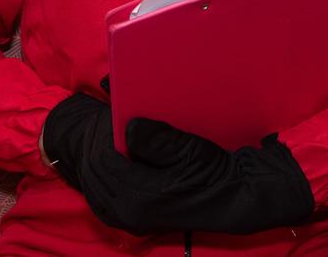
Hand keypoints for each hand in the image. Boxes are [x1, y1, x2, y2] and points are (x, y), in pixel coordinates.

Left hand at [42, 95, 313, 235]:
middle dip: (95, 141)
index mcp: (136, 198)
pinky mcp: (135, 215)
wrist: (234, 195)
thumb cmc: (212, 172)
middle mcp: (127, 213)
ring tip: (106, 132)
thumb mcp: (187, 151)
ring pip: (95, 185)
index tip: (111, 110)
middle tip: (106, 115)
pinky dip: (102, 173)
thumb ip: (156, 140)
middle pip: (93, 173)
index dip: (101, 132)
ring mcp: (129, 217)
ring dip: (96, 157)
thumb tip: (129, 127)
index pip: (101, 160)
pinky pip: (104, 193)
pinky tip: (111, 154)